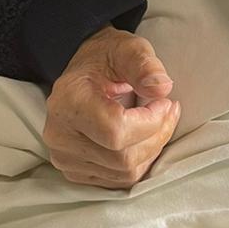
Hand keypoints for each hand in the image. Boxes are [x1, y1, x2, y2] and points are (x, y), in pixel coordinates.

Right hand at [43, 24, 179, 188]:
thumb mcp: (127, 48)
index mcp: (68, 100)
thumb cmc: (105, 58)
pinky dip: (139, 161)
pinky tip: (145, 137)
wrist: (84, 72)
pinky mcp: (74, 171)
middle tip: (169, 111)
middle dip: (156, 136)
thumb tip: (162, 88)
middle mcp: (59, 134)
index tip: (165, 102)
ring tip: (159, 121)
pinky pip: (118, 179)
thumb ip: (144, 64)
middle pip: (122, 157)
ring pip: (124, 172)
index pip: (116, 130)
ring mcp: (64, 157)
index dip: (150, 122)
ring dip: (151, 149)